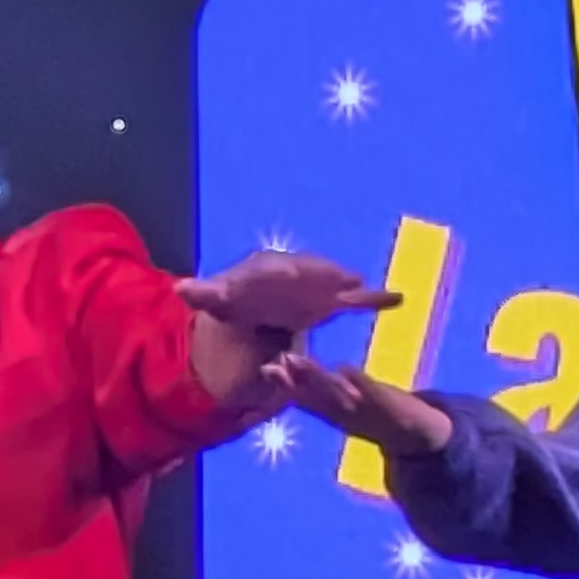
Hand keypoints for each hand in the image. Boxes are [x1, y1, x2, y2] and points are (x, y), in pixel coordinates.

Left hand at [178, 247, 398, 357]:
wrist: (252, 311)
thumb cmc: (234, 302)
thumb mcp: (217, 299)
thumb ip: (203, 293)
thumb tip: (182, 289)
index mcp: (266, 269)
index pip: (276, 267)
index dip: (284, 270)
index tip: (290, 271)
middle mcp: (296, 272)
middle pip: (312, 272)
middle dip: (324, 274)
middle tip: (342, 278)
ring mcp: (315, 286)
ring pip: (334, 284)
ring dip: (347, 285)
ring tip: (363, 285)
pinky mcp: (330, 301)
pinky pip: (354, 299)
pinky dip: (373, 299)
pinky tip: (397, 298)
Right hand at [264, 351, 457, 461]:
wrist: (419, 438)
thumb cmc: (375, 417)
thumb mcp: (342, 406)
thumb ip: (315, 388)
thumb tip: (289, 367)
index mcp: (335, 411)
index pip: (306, 396)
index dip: (286, 385)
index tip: (266, 369)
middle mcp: (348, 413)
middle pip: (318, 396)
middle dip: (297, 382)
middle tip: (276, 366)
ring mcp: (370, 411)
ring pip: (340, 396)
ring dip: (320, 382)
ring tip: (301, 364)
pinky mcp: (394, 408)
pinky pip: (374, 394)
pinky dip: (360, 384)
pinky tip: (345, 369)